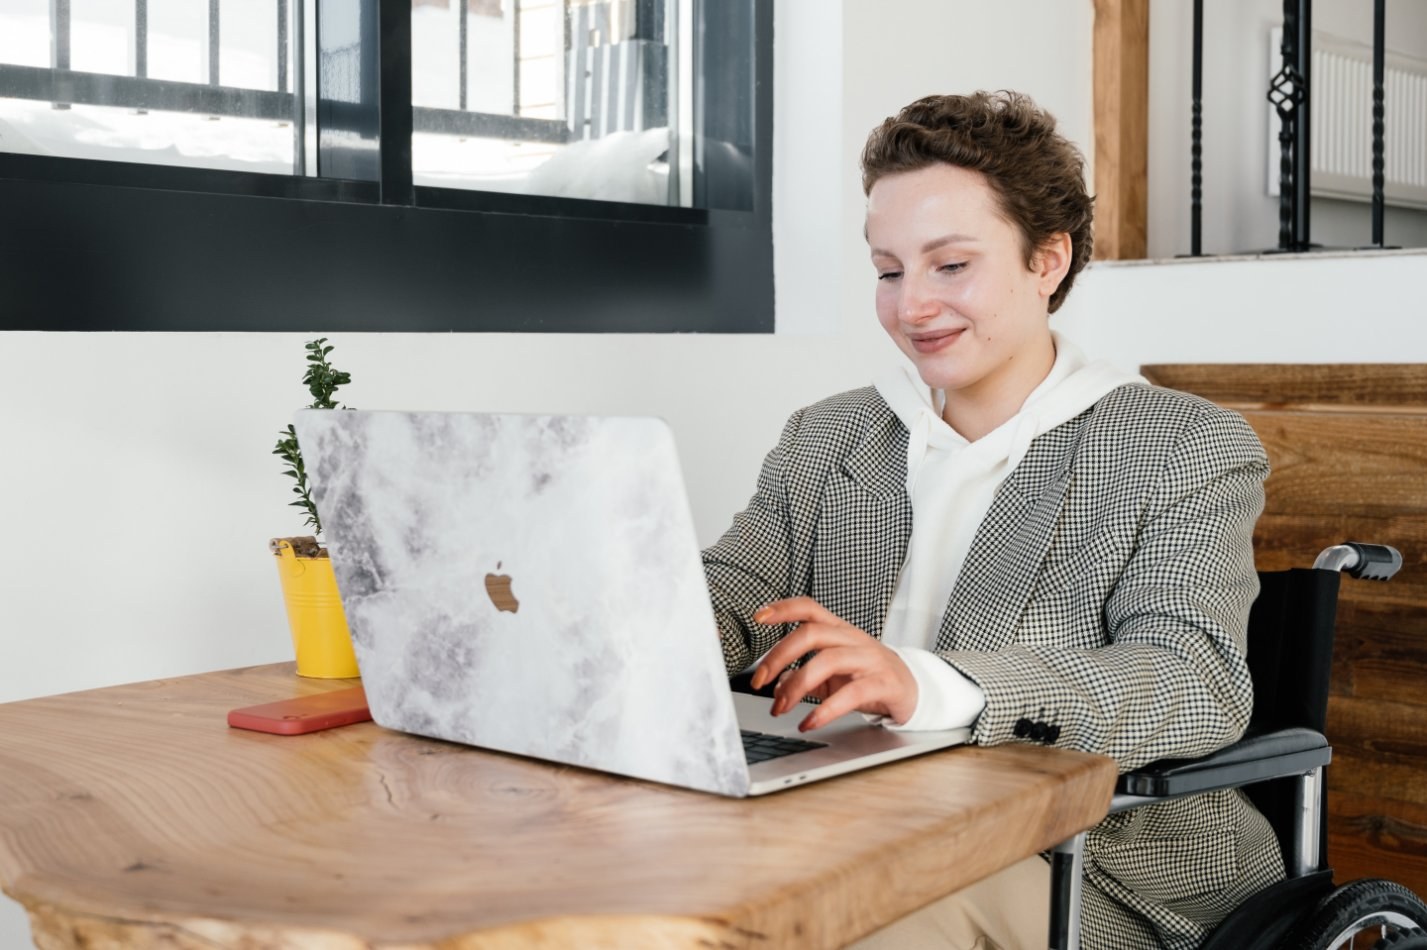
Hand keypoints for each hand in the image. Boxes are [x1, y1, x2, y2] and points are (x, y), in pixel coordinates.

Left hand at [748, 597, 917, 730]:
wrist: (912, 690)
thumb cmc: (868, 676)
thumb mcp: (832, 674)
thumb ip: (803, 676)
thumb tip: (777, 685)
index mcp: (839, 631)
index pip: (809, 608)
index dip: (783, 608)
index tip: (758, 616)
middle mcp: (853, 639)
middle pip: (811, 633)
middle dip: (778, 656)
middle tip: (758, 682)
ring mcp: (870, 659)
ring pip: (827, 661)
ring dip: (796, 686)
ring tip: (780, 708)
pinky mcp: (884, 683)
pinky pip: (851, 694)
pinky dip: (824, 710)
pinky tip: (809, 722)